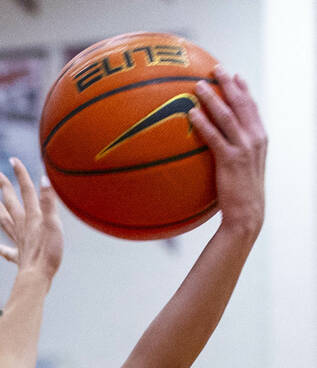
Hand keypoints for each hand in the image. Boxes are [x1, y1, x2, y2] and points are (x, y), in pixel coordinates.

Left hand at [0, 158, 62, 283]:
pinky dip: (3, 249)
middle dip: (4, 188)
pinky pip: (9, 252)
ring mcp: (19, 242)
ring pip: (5, 221)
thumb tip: (44, 179)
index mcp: (32, 217)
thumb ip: (49, 202)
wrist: (37, 278)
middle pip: (11, 203)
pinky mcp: (20, 258)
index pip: (26, 191)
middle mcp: (23, 227)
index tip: (11, 160)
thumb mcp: (53, 224)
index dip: (20, 175)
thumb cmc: (48, 253)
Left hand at [191, 69, 265, 238]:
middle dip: (228, 84)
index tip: (233, 75)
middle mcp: (255, 138)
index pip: (252, 107)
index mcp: (260, 138)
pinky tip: (191, 114)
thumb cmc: (241, 194)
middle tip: (215, 69)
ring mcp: (244, 148)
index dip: (243, 89)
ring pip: (227, 115)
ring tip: (198, 86)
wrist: (248, 214)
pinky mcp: (230, 160)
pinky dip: (203, 123)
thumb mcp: (243, 168)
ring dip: (212, 98)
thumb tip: (219, 146)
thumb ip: (235, 152)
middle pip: (241, 103)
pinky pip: (214, 137)